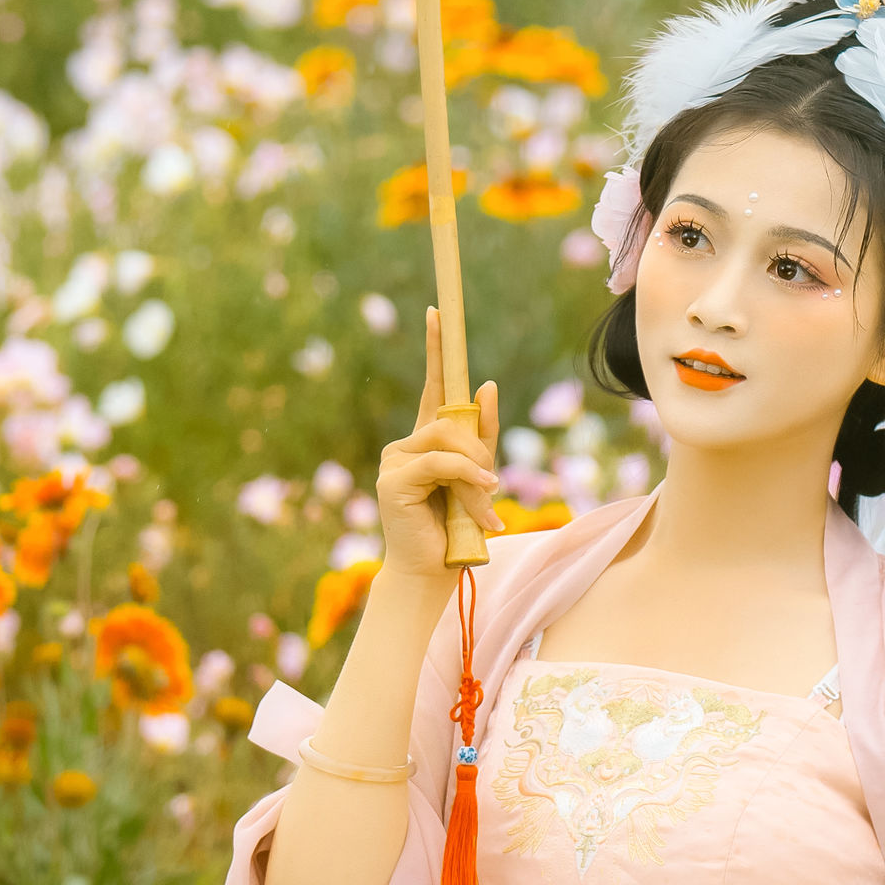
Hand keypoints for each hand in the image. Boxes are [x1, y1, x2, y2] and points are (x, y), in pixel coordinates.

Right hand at [373, 310, 499, 581]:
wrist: (435, 571)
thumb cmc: (457, 528)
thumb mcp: (479, 477)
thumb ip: (483, 436)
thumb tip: (486, 385)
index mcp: (426, 442)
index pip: (434, 387)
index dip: (436, 350)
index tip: (437, 314)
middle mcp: (405, 445)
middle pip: (452, 422)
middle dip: (479, 452)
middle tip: (491, 487)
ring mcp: (395, 461)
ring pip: (448, 441)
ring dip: (475, 472)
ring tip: (484, 503)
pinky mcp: (393, 480)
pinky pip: (440, 463)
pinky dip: (466, 476)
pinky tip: (482, 493)